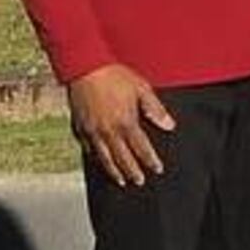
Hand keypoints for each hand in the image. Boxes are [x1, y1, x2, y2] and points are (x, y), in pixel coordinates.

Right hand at [64, 65, 176, 187]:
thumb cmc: (114, 76)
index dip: (150, 160)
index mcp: (126, 122)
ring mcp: (92, 130)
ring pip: (104, 157)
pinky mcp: (80, 127)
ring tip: (121, 181)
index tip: (157, 169)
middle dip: (132, 171)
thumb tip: (169, 125)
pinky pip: (88, 148)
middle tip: (139, 181)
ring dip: (114, 171)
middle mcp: (108, 130)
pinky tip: (100, 162)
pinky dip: (95, 158)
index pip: (141, 148)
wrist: (85, 68)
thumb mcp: (142, 89)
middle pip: (122, 157)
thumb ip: (155, 109)